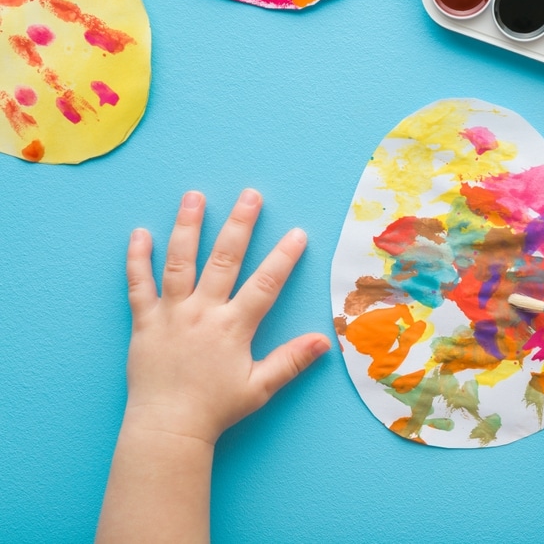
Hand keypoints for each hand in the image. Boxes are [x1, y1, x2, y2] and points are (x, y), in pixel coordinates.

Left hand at [123, 189, 330, 444]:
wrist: (167, 428)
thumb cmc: (215, 409)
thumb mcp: (260, 387)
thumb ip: (291, 360)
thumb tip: (325, 340)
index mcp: (233, 327)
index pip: (265, 284)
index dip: (283, 258)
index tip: (298, 233)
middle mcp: (203, 313)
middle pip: (224, 260)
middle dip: (240, 225)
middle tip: (250, 195)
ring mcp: (171, 314)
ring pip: (179, 262)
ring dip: (187, 227)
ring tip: (194, 197)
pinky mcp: (144, 322)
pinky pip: (137, 286)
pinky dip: (137, 259)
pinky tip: (139, 233)